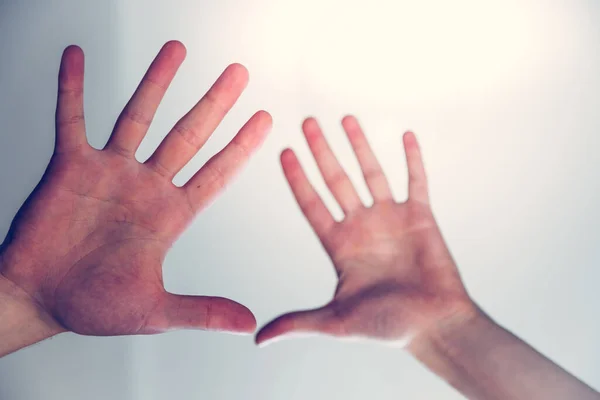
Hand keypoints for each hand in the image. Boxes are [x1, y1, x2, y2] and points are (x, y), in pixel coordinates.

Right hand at [0, 41, 271, 337]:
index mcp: (171, 216)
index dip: (242, 147)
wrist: (40, 299)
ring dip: (157, 82)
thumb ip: (202, 312)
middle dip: (215, 104)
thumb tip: (249, 325)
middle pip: (189, 135)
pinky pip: (71, 118)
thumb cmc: (94, 307)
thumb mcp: (155, 311)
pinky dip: (73, 88)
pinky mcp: (70, 167)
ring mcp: (110, 172)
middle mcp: (147, 186)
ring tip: (178, 48)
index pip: (216, 173)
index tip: (266, 120)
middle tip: (240, 73)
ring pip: (139, 117)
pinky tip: (78, 56)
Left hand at [256, 116, 475, 346]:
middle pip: (336, 180)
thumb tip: (257, 339)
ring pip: (371, 173)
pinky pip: (416, 181)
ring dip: (359, 145)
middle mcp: (361, 226)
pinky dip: (412, 159)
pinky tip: (405, 135)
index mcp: (339, 245)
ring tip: (345, 118)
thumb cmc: (388, 326)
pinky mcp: (420, 217)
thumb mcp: (337, 322)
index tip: (283, 151)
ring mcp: (391, 218)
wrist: (434, 326)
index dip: (298, 179)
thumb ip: (299, 322)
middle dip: (322, 151)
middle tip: (307, 121)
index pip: (312, 204)